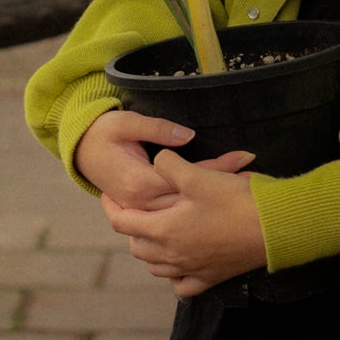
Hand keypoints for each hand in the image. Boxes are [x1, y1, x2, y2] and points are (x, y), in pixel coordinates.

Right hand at [74, 110, 253, 222]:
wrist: (83, 151)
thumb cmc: (104, 134)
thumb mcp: (127, 123)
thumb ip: (158, 129)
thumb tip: (189, 135)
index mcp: (140, 183)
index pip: (186, 178)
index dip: (217, 168)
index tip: (245, 157)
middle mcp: (142, 203)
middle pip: (190, 201)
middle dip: (223, 188)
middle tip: (256, 177)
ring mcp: (142, 211)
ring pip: (184, 213)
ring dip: (214, 202)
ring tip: (247, 190)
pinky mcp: (144, 211)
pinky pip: (174, 217)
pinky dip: (197, 212)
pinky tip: (220, 206)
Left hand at [110, 148, 267, 298]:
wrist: (274, 228)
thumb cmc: (236, 201)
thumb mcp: (199, 176)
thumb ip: (170, 166)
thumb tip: (157, 162)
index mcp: (164, 229)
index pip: (122, 222)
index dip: (111, 207)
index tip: (109, 195)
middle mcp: (172, 255)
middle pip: (136, 246)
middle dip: (132, 227)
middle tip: (138, 208)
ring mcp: (191, 269)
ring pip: (155, 267)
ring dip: (149, 250)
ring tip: (156, 231)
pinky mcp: (211, 277)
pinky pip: (182, 285)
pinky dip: (174, 276)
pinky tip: (179, 263)